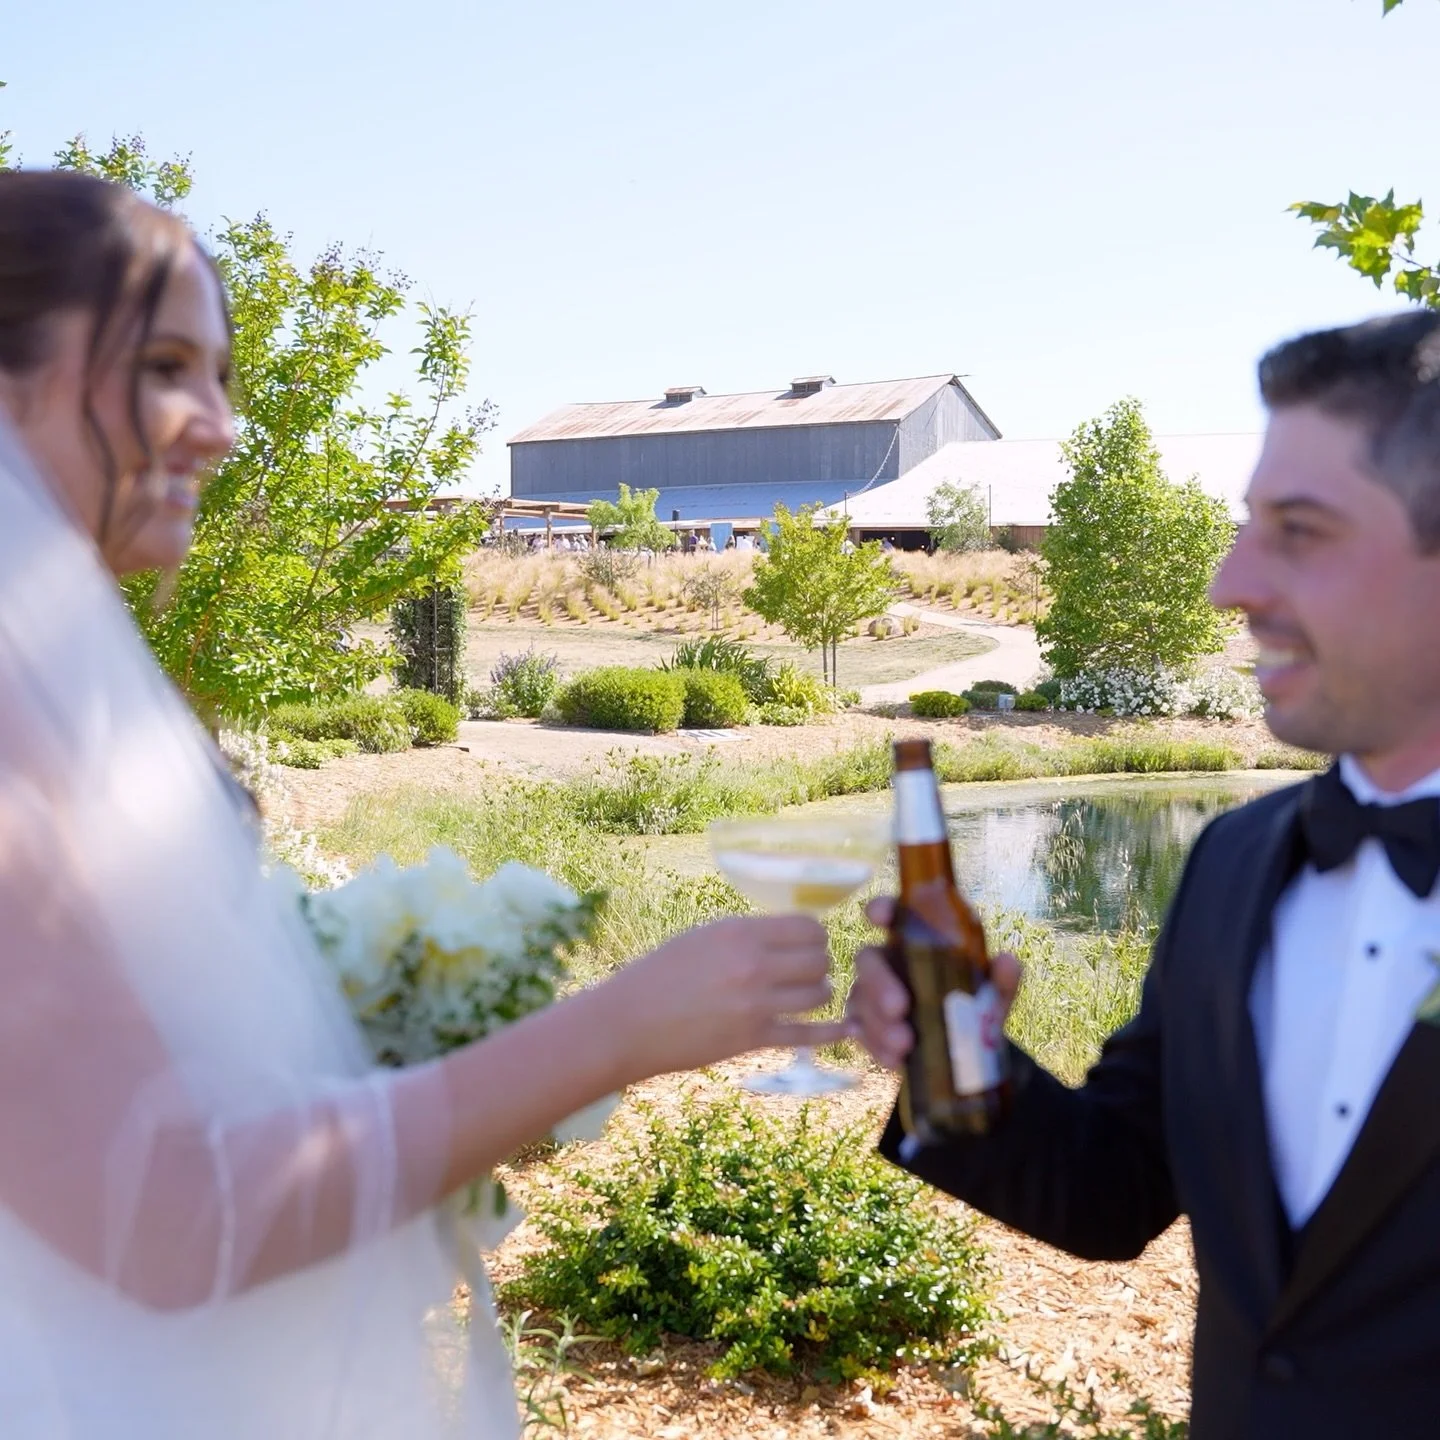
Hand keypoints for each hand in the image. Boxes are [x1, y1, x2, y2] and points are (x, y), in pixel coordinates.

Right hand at [602, 914, 851, 1080]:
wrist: (629, 1022)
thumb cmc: (660, 974)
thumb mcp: (703, 937)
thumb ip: (746, 935)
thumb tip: (788, 933)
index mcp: (740, 932)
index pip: (808, 927)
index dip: (814, 934)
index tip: (808, 942)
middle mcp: (754, 965)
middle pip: (820, 959)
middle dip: (819, 964)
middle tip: (808, 970)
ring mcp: (756, 1004)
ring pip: (819, 995)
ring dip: (819, 994)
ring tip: (808, 994)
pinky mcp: (754, 1039)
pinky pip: (807, 1035)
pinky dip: (829, 1033)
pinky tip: (843, 1030)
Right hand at [845, 897, 1022, 1069]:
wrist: (964, 1051)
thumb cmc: (971, 1006)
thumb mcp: (991, 994)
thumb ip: (1001, 978)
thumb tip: (1007, 961)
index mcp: (915, 942)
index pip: (893, 915)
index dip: (882, 909)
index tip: (879, 915)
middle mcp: (887, 962)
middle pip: (867, 959)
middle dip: (878, 982)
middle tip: (899, 1007)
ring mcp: (870, 994)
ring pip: (860, 1000)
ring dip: (879, 1023)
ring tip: (905, 1045)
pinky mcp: (865, 1026)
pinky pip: (860, 1032)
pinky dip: (875, 1046)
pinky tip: (893, 1059)